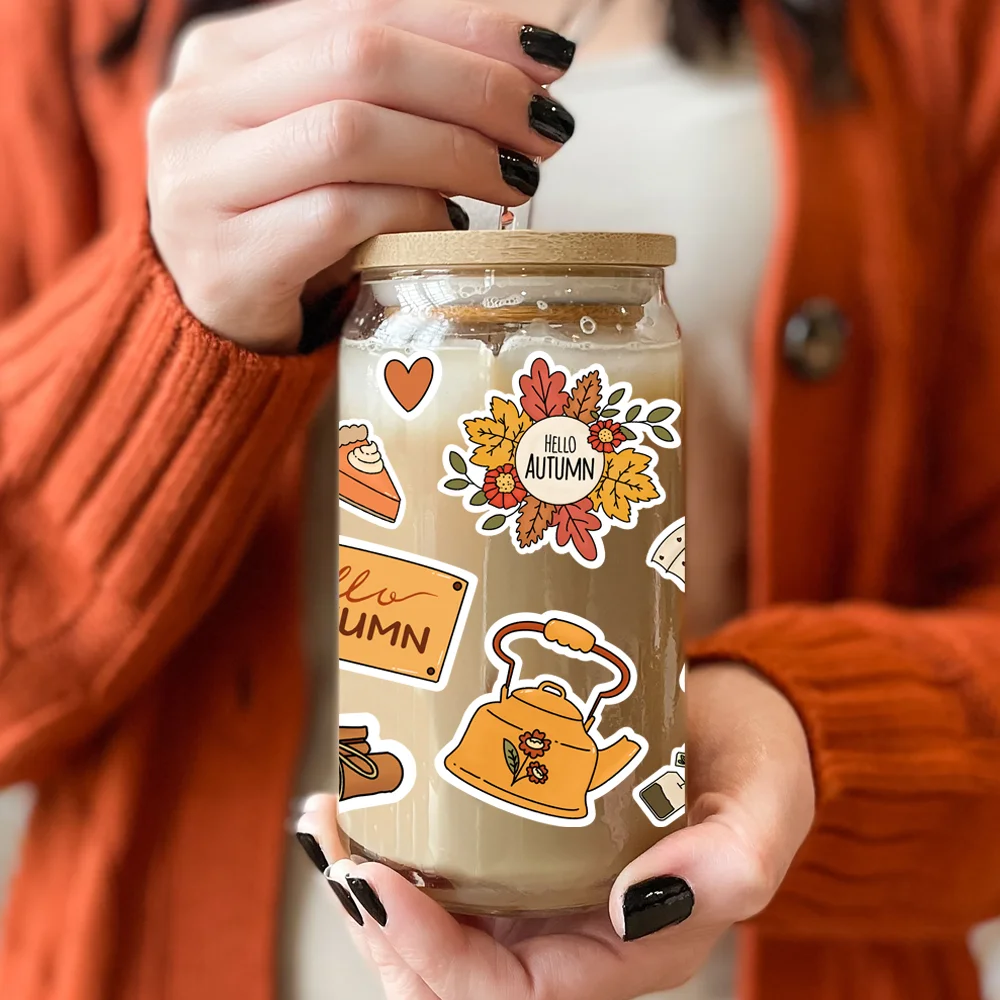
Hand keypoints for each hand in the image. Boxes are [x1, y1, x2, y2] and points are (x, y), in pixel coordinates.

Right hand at [148, 1, 576, 352]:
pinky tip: (452, 227)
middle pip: (360, 59)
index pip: (360, 12)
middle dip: (473, 87)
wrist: (215, 320)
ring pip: (350, 133)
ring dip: (453, 150)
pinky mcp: (225, 260)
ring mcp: (199, 183)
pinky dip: (412, 214)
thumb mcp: (323, 143)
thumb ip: (386, 99)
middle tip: (544, 127)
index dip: (465, 27)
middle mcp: (197, 104)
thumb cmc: (285, 225)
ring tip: (515, 177)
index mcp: (225, 54)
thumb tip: (515, 78)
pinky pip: (340, 216)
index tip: (547, 56)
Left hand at [301, 663, 814, 998]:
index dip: (431, 957)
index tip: (376, 881)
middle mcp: (568, 933)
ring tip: (328, 815)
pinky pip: (444, 871)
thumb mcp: (763, 807)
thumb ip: (732, 859)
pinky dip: (393, 843)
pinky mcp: (520, 844)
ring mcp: (537, 891)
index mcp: (623, 950)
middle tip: (334, 839)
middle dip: (378, 921)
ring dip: (369, 882)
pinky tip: (361, 796)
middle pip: (448, 973)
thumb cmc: (753, 768)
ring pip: (433, 924)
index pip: (509, 993)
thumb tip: (642, 904)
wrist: (734, 725)